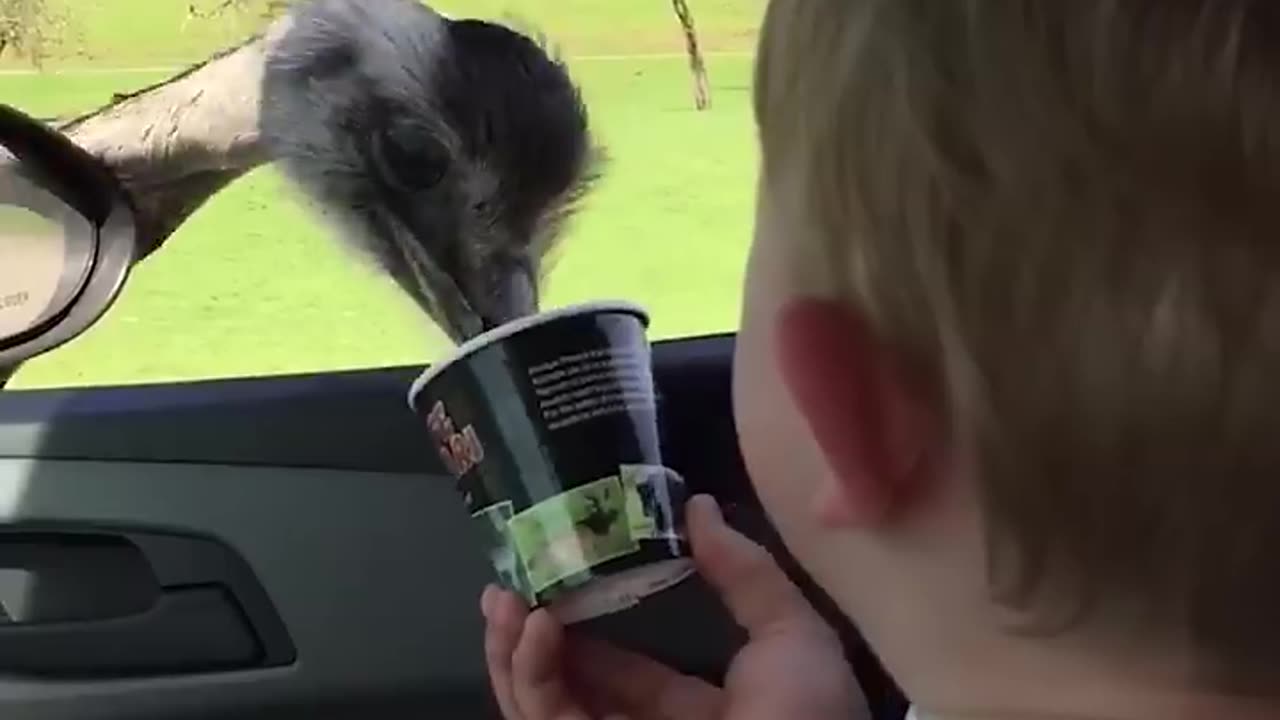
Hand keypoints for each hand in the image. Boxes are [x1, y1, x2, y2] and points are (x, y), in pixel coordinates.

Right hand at [481, 494, 867, 719]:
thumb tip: (699, 506)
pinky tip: (534, 626)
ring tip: (505, 598)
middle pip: (572, 691)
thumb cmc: (806, 719)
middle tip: (508, 584)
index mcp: (704, 715)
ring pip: (541, 707)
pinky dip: (528, 677)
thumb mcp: (793, 637)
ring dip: (515, 651)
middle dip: (532, 638)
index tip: (559, 582)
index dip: (592, 632)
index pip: (632, 676)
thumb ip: (744, 573)